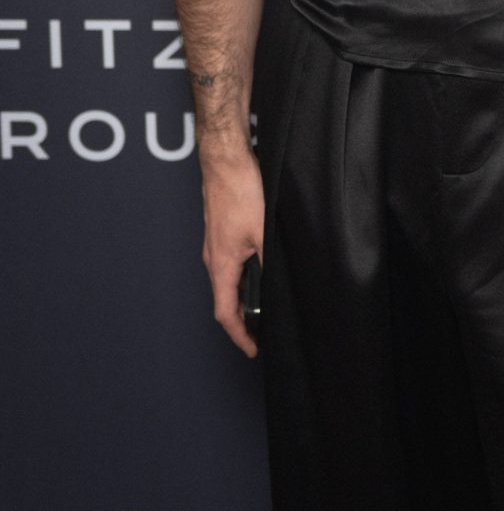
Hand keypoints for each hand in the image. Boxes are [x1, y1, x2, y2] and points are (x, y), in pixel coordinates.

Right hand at [201, 151, 264, 357]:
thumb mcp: (264, 231)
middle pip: (227, 300)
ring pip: (230, 282)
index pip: (226, 313)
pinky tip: (264, 270)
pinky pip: (231, 265)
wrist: (226, 160)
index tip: (254, 350)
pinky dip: (246, 278)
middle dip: (245, 321)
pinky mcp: (222, 232)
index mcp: (221, 265)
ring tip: (268, 307)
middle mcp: (214, 258)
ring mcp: (216, 245)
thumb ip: (272, 261)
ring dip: (246, 298)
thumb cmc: (240, 191)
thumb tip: (282, 284)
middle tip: (265, 333)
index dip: (240, 336)